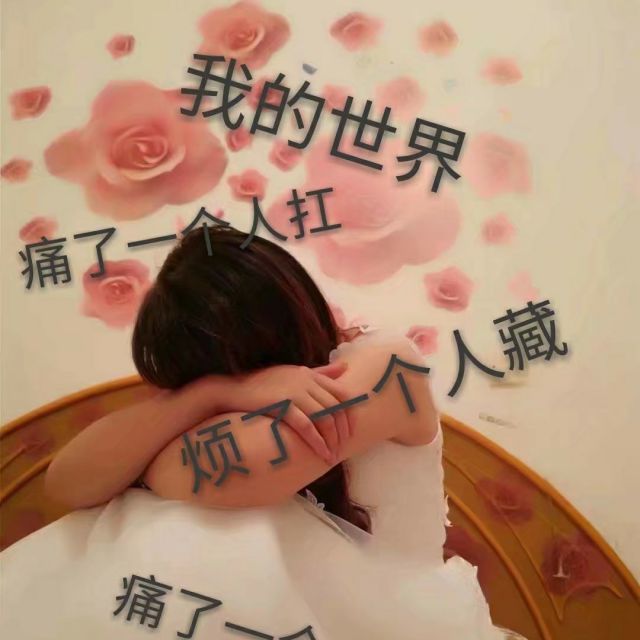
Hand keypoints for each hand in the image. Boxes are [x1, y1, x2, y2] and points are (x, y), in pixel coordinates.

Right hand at [232, 361, 350, 463]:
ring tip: (331, 456)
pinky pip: (307, 427)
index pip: (342, 393)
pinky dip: (317, 442)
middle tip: (341, 450)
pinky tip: (321, 453)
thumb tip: (345, 367)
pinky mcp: (282, 405)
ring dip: (332, 441)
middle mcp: (305, 380)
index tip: (349, 433)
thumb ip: (320, 372)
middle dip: (342, 432)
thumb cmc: (262, 384)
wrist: (232, 390)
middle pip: (336, 409)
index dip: (350, 415)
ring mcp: (294, 392)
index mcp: (310, 374)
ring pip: (325, 419)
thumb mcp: (293, 373)